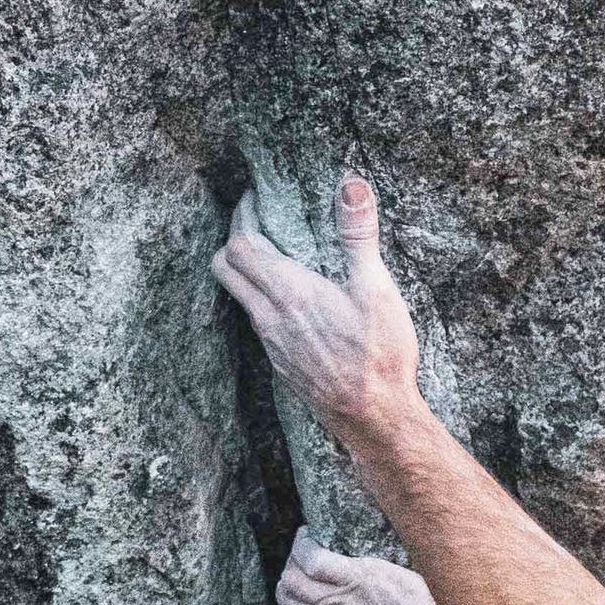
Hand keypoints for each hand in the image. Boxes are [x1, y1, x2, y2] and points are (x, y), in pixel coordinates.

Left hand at [212, 172, 424, 450]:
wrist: (374, 418)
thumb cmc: (379, 355)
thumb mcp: (375, 289)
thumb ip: (358, 236)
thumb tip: (351, 185)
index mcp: (288, 293)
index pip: (238, 246)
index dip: (241, 217)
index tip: (256, 199)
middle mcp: (270, 318)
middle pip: (225, 268)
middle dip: (234, 238)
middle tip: (258, 221)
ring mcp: (272, 344)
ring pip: (240, 296)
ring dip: (248, 270)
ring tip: (277, 254)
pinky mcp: (281, 364)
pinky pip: (257, 321)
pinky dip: (263, 298)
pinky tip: (292, 299)